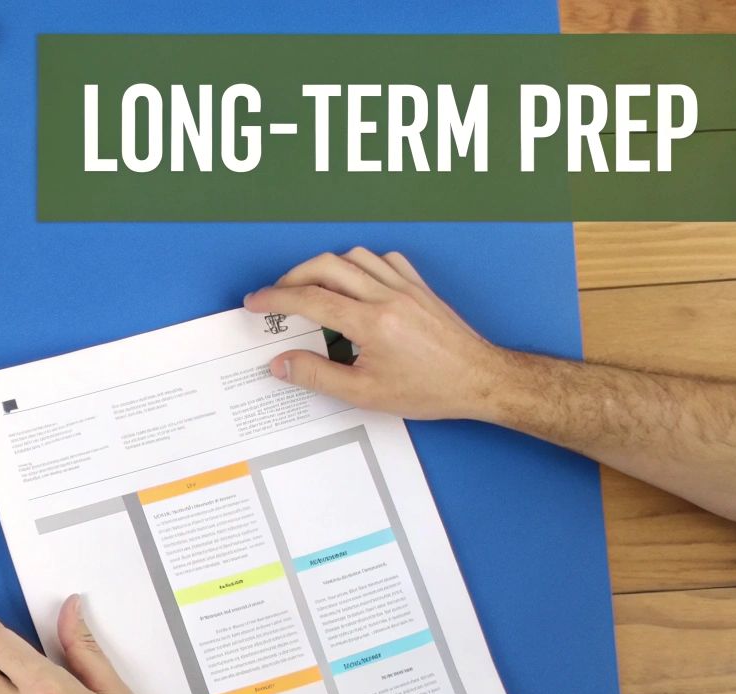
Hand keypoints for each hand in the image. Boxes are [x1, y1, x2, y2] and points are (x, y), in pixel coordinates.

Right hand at [244, 248, 518, 420]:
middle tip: (277, 293)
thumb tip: (282, 364)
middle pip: (326, 266)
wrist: (479, 380)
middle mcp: (387, 296)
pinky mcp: (420, 286)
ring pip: (354, 256)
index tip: (256, 302)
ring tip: (311, 286)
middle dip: (292, 276)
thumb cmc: (430, 390)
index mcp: (372, 323)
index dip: (275, 298)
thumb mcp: (365, 394)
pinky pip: (384, 259)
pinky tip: (354, 281)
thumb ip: (317, 376)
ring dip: (325, 266)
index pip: (310, 299)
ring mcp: (406, 287)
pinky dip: (361, 263)